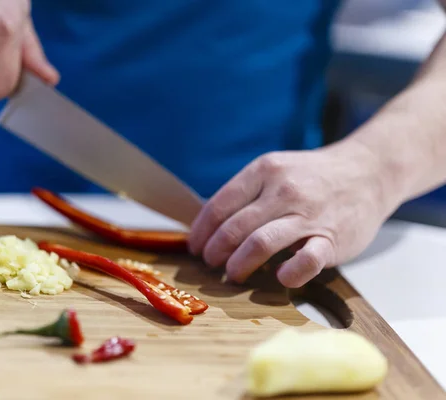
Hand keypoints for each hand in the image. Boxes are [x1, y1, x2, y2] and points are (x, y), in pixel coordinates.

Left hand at [188, 142, 398, 287]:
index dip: (201, 232)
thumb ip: (246, 194)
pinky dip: (288, 274)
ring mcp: (308, 215)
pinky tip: (279, 278)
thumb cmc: (312, 177)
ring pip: (260, 244)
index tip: (195, 247)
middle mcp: (284, 190)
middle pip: (234, 228)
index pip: (219, 206)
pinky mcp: (332, 238)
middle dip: (215, 252)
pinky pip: (305, 261)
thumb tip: (208, 226)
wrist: (368, 171)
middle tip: (210, 264)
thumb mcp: (275, 170)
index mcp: (264, 171)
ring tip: (232, 274)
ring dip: (238, 265)